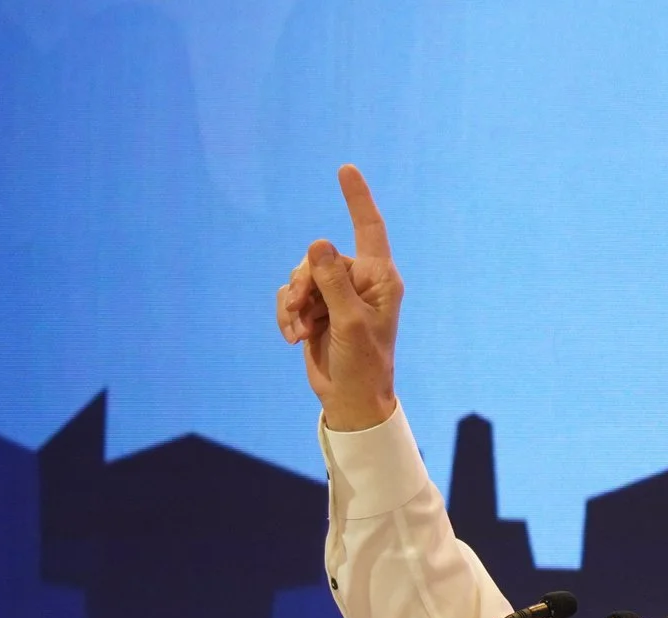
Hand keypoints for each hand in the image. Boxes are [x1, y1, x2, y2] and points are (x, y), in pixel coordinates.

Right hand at [276, 164, 401, 431]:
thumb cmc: (363, 364)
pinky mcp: (317, 309)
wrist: (350, 399)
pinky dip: (287, 313)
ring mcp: (337, 294)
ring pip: (300, 275)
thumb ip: (333, 282)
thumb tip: (319, 243)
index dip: (357, 198)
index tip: (345, 168)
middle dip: (304, 284)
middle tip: (307, 314)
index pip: (368, 228)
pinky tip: (292, 337)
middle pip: (318, 257)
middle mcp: (360, 281)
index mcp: (380, 278)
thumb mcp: (349, 322)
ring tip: (301, 331)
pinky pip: (290, 294)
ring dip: (294, 303)